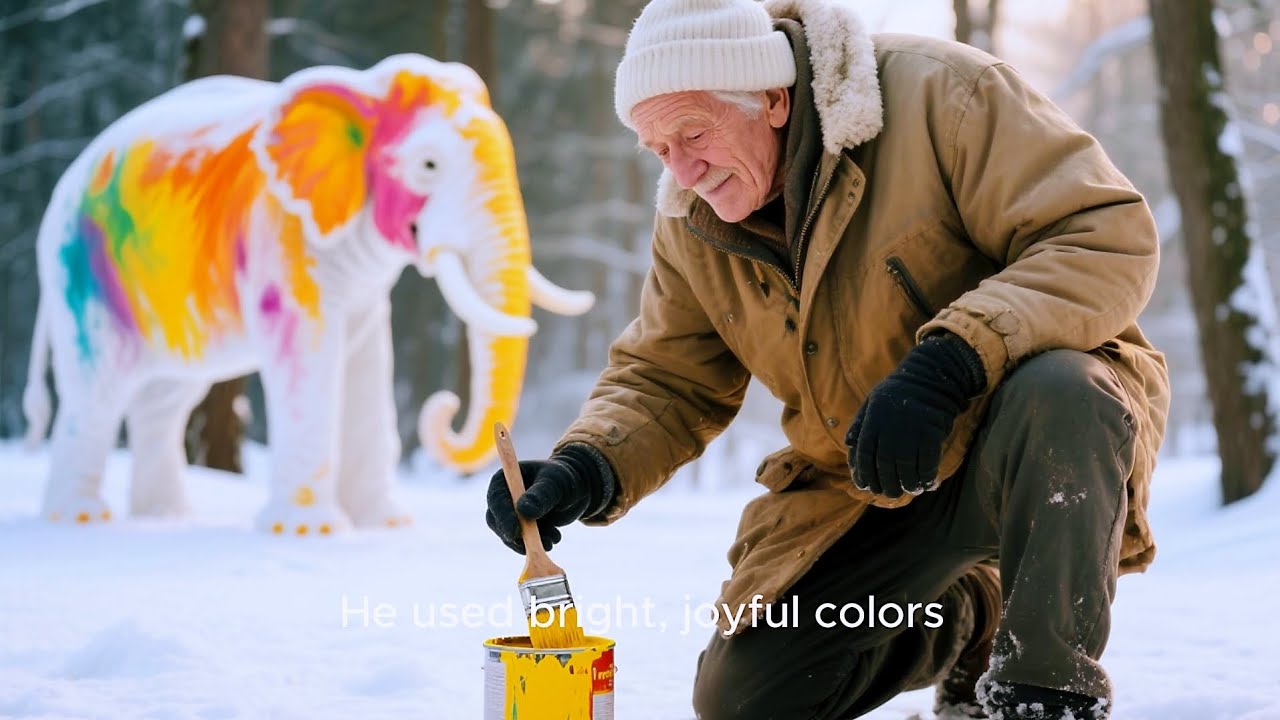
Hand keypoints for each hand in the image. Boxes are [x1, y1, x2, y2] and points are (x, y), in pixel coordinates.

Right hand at [485, 443, 610, 553]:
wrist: (575, 490)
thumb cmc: (563, 479)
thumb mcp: (555, 483)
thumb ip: (540, 495)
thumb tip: (523, 510)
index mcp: (504, 479)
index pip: (497, 500)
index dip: (503, 517)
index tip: (515, 532)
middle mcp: (502, 498)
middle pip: (497, 522)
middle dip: (515, 536)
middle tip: (535, 544)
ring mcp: (509, 515)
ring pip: (510, 536)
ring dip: (530, 542)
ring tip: (554, 537)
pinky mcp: (520, 528)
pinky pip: (522, 543)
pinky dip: (537, 544)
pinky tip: (555, 537)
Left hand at [845, 332, 985, 498]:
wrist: (929, 375)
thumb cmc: (898, 392)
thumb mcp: (872, 402)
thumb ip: (860, 423)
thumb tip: (848, 444)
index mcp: (872, 420)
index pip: (863, 454)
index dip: (863, 473)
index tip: (866, 486)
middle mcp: (889, 427)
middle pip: (885, 465)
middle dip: (887, 483)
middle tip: (891, 493)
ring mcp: (911, 429)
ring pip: (906, 466)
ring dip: (908, 483)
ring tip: (911, 490)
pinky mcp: (931, 430)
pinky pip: (928, 460)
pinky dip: (927, 475)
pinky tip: (928, 483)